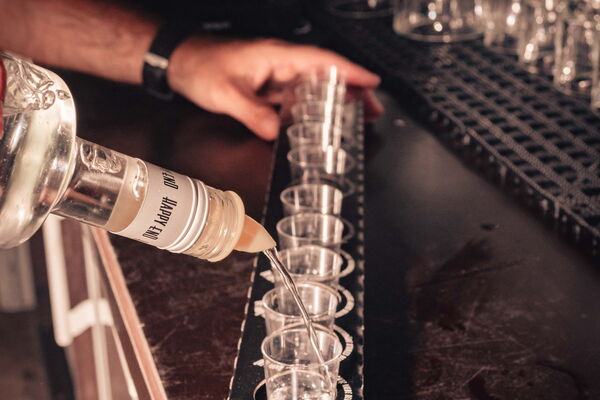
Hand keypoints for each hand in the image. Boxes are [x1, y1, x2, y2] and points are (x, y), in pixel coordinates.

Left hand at [167, 37, 382, 139]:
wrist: (179, 61)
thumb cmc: (200, 66)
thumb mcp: (226, 93)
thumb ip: (253, 114)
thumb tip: (277, 133)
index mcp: (277, 57)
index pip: (322, 61)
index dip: (350, 71)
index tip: (372, 82)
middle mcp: (280, 64)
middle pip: (325, 75)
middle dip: (352, 90)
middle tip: (373, 109)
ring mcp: (275, 76)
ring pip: (314, 87)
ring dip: (336, 100)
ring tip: (357, 116)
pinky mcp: (267, 88)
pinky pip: (297, 98)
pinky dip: (314, 108)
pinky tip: (321, 120)